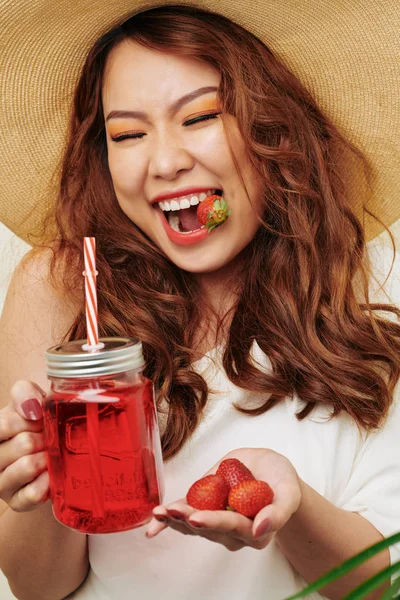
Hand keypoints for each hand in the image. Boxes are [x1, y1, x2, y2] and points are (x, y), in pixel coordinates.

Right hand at [0, 380, 48, 511]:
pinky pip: (33, 493)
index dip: (28, 419)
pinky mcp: (17, 502)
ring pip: (28, 466)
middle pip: (23, 444)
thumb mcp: (28, 401)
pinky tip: (50, 474)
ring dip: (47, 457)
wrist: (47, 449)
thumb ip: (25, 393)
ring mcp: (1, 484)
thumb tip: (33, 408)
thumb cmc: (33, 422)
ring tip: (50, 454)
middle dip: (43, 437)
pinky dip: (47, 481)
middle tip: (48, 437)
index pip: (3, 425)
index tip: (39, 419)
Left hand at [146, 447, 301, 550]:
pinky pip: (185, 518)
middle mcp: (233, 532)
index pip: (232, 526)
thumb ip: (278, 513)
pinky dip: (168, 522)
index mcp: (254, 532)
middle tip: (172, 511)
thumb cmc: (281, 481)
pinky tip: (153, 525)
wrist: (270, 471)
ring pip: (193, 524)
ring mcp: (217, 522)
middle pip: (208, 527)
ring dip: (175, 519)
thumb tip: (261, 529)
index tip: (198, 517)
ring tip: (160, 512)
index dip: (214, 522)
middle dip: (188, 519)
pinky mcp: (205, 508)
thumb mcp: (288, 492)